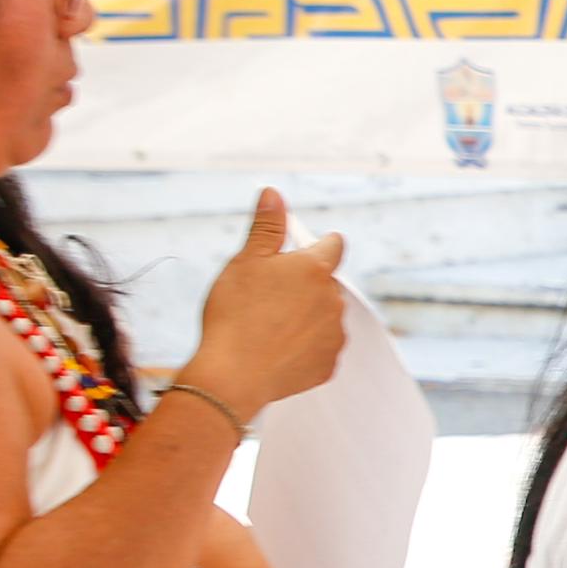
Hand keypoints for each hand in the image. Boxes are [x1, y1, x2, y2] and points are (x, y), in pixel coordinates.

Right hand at [179, 190, 348, 419]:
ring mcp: (334, 335)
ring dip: (306, 316)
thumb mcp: (245, 261)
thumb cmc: (235, 314)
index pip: (333, 245)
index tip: (305, 250)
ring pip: (324, 316)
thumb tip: (274, 193)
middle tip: (269, 297)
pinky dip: (303, 347)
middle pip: (325, 284)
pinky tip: (276, 349)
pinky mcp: (328, 365)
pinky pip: (319, 349)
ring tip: (269, 325)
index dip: (318, 245)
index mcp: (316, 269)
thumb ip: (266, 226)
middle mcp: (334, 300)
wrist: (232, 375)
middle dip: (304, 286)